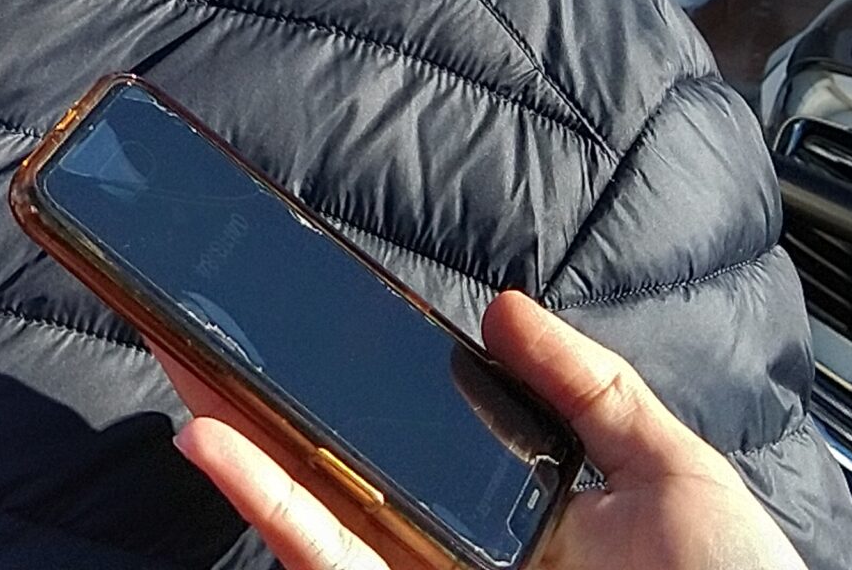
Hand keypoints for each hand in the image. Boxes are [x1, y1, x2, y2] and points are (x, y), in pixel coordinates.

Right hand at [160, 291, 803, 569]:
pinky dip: (260, 500)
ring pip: (303, 508)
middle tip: (190, 319)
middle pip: (331, 466)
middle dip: (256, 395)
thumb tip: (502, 307)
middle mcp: (451, 556)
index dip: (343, 378)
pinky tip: (213, 441)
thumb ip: (589, 388)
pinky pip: (321, 558)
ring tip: (176, 360)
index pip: (406, 437)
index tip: (295, 315)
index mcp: (510, 520)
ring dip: (230, 436)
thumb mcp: (676, 474)